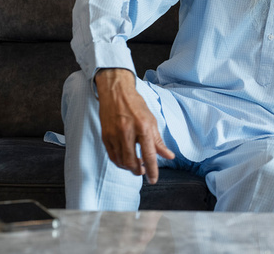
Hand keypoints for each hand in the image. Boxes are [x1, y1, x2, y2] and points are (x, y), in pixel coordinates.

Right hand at [95, 69, 174, 183]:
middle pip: (132, 162)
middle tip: (144, 171)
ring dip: (129, 167)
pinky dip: (120, 162)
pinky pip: (112, 156)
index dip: (152, 170)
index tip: (153, 180)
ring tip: (136, 164)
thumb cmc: (136, 105)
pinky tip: (126, 159)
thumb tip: (169, 156)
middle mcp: (128, 132)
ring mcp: (114, 135)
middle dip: (139, 171)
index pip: (149, 155)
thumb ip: (158, 141)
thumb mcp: (151, 121)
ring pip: (121, 161)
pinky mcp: (105, 137)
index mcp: (143, 127)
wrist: (116, 92)